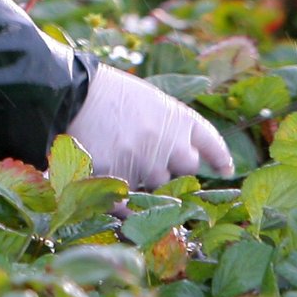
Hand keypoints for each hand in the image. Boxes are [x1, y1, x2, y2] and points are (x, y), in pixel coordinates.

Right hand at [65, 64, 233, 189]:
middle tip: (149, 157)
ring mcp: (144, 164)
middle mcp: (169, 144)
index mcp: (179, 119)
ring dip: (143, 179)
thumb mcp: (149, 101)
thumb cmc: (109, 93)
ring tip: (119, 159)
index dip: (218, 158)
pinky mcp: (119, 179)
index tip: (224, 168)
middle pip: (185, 171)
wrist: (72, 92)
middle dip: (173, 167)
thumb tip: (186, 157)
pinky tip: (114, 194)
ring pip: (154, 186)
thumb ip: (170, 127)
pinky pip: (128, 203)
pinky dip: (123, 204)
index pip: (210, 143)